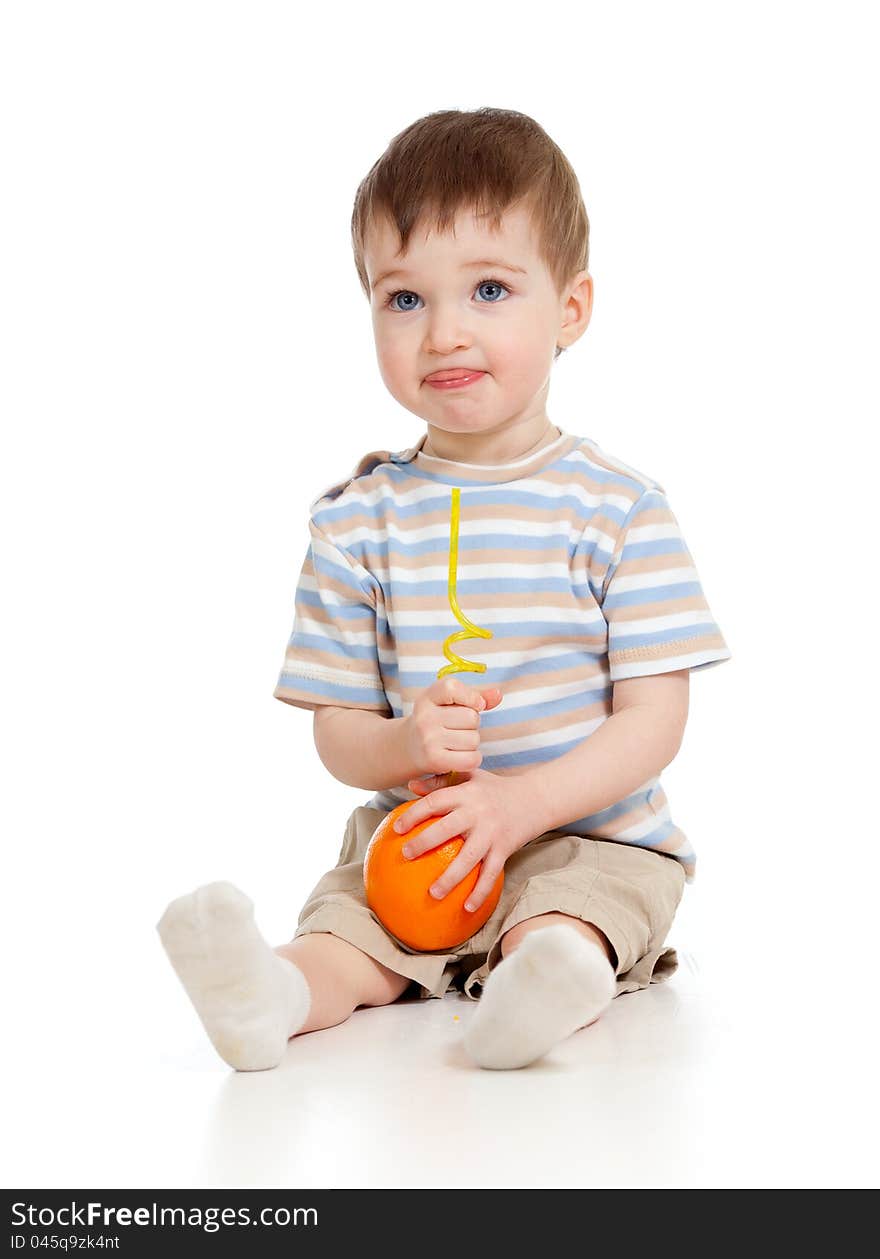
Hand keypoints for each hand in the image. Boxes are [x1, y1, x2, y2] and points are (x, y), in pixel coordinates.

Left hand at [394, 767, 537, 912]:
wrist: (536, 797)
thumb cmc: (495, 788)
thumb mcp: (471, 775)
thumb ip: (441, 780)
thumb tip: (410, 787)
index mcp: (466, 793)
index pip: (435, 802)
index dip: (414, 814)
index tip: (397, 828)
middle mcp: (477, 812)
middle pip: (446, 829)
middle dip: (424, 842)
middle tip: (405, 855)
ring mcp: (492, 833)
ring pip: (468, 858)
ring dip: (450, 878)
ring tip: (433, 893)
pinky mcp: (504, 849)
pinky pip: (490, 874)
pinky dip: (480, 892)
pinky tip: (466, 908)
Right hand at [402, 678, 502, 776]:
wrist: (410, 747)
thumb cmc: (438, 721)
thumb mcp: (450, 703)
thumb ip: (475, 696)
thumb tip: (498, 695)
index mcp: (428, 697)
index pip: (452, 688)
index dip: (471, 697)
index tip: (475, 705)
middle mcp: (425, 717)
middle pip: (471, 717)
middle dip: (473, 724)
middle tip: (459, 728)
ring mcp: (428, 739)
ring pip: (474, 739)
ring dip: (472, 743)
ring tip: (457, 742)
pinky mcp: (435, 760)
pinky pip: (471, 759)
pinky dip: (473, 759)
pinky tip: (461, 755)